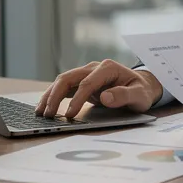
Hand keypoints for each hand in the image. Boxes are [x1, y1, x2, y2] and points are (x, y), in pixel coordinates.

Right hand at [36, 59, 163, 117]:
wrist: (142, 86)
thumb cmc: (141, 91)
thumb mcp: (140, 95)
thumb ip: (124, 95)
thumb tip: (105, 96)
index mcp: (108, 68)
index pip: (87, 83)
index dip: (77, 99)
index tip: (69, 114)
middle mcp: (94, 67)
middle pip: (69, 78)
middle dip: (55, 95)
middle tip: (48, 114)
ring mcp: (87, 73)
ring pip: (63, 81)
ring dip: (50, 95)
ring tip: (40, 112)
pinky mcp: (82, 82)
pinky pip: (65, 87)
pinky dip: (53, 96)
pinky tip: (45, 107)